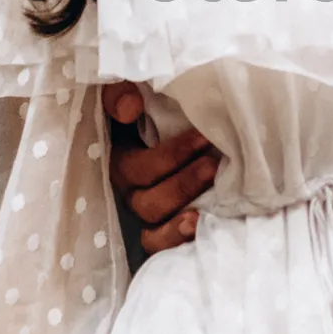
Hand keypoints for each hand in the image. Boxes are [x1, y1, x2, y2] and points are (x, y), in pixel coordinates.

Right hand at [104, 80, 220, 253]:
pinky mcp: (169, 224)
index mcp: (121, 160)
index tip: (203, 137)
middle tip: (212, 165)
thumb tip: (130, 109)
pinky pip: (164, 245)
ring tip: (205, 211)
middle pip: (148, 203)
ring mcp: (151, 211)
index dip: (168, 157)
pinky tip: (201, 229)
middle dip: (181, 186)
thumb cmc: (157, 102)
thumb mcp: (132, 88)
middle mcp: (133, 191)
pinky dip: (178, 241)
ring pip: (154, 232)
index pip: (136, 170)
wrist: (194, 113)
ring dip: (179, 222)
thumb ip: (120, 92)